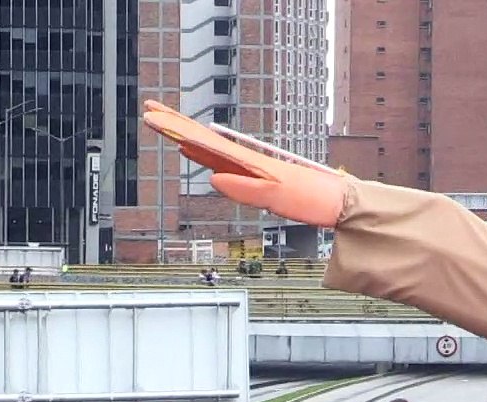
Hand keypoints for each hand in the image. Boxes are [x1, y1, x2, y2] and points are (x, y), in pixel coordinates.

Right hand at [142, 101, 346, 227]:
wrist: (336, 203)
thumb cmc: (312, 198)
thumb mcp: (277, 196)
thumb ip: (246, 189)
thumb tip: (214, 180)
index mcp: (249, 161)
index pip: (206, 140)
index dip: (179, 128)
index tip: (156, 116)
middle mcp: (247, 160)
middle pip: (205, 138)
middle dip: (176, 124)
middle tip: (150, 112)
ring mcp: (250, 168)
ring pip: (210, 148)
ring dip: (186, 137)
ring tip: (164, 127)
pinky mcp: (256, 178)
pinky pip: (223, 163)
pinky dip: (205, 155)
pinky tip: (195, 154)